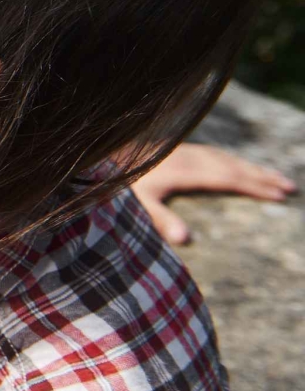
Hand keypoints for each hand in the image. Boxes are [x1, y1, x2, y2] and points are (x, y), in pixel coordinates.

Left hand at [132, 142, 296, 244]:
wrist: (105, 155)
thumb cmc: (121, 185)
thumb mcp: (137, 205)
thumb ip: (161, 220)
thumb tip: (186, 240)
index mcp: (184, 172)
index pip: (228, 179)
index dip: (254, 187)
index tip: (279, 196)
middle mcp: (189, 158)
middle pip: (233, 166)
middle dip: (262, 177)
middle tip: (291, 188)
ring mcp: (185, 151)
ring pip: (227, 158)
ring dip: (252, 167)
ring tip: (277, 178)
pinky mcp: (180, 150)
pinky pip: (216, 154)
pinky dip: (234, 161)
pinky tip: (242, 167)